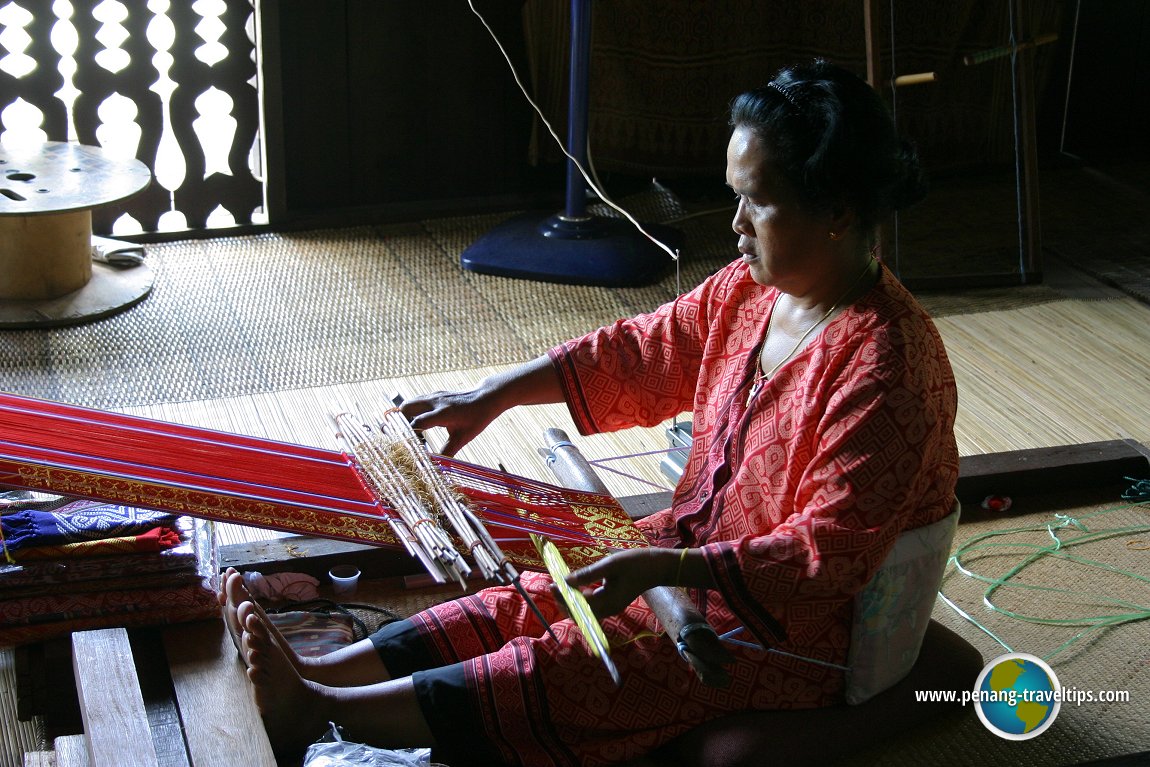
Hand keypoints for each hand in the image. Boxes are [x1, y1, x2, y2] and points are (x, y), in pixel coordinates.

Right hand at [398, 356, 564, 456]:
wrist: (485, 397)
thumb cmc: (476, 419)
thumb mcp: (463, 438)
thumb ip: (448, 452)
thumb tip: (435, 467)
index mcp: (442, 413)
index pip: (416, 422)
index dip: (405, 433)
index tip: (397, 444)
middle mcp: (435, 402)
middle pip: (406, 408)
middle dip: (398, 422)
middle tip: (395, 437)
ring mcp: (434, 396)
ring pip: (409, 402)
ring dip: (403, 415)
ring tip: (402, 431)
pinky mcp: (435, 394)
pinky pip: (416, 401)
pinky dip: (411, 410)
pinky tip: (414, 422)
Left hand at [564, 548, 684, 618]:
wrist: (657, 567)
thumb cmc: (636, 563)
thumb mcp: (610, 565)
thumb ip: (588, 574)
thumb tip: (566, 580)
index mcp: (608, 602)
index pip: (579, 605)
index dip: (563, 597)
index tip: (551, 585)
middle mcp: (608, 609)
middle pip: (580, 613)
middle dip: (565, 601)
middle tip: (554, 585)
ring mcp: (611, 607)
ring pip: (585, 610)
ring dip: (572, 600)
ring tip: (561, 585)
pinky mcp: (613, 602)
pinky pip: (592, 605)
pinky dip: (582, 597)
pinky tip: (577, 586)